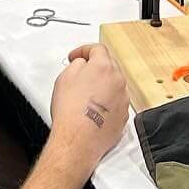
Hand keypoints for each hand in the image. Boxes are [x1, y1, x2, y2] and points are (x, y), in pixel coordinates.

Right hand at [48, 44, 127, 167]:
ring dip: (103, 85)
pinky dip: (107, 102)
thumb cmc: (70, 112)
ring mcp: (122, 98)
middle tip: (82, 72)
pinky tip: (94, 109)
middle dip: (95, 66)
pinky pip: (116, 102)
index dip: (84, 50)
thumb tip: (82, 65)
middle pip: (109, 65)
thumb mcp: (64, 78)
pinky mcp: (123, 115)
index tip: (77, 56)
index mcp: (103, 67)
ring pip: (114, 84)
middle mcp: (117, 80)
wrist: (77, 140)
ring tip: (86, 95)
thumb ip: (77, 64)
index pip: (97, 49)